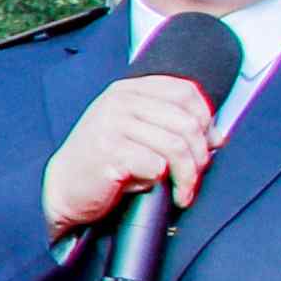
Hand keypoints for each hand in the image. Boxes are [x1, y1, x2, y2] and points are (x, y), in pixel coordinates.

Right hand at [40, 75, 217, 237]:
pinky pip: (156, 166)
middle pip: (186, 122)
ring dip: (187, 175)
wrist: (62, 189)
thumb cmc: (101, 163)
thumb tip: (218, 137)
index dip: (206, 119)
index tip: (206, 144)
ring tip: (183, 190)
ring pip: (176, 146)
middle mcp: (119, 101)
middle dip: (200, 155)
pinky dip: (161, 183)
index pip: (185, 92)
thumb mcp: (137, 135)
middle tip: (195, 176)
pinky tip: (152, 190)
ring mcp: (112, 124)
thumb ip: (172, 128)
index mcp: (128, 90)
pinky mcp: (109, 150)